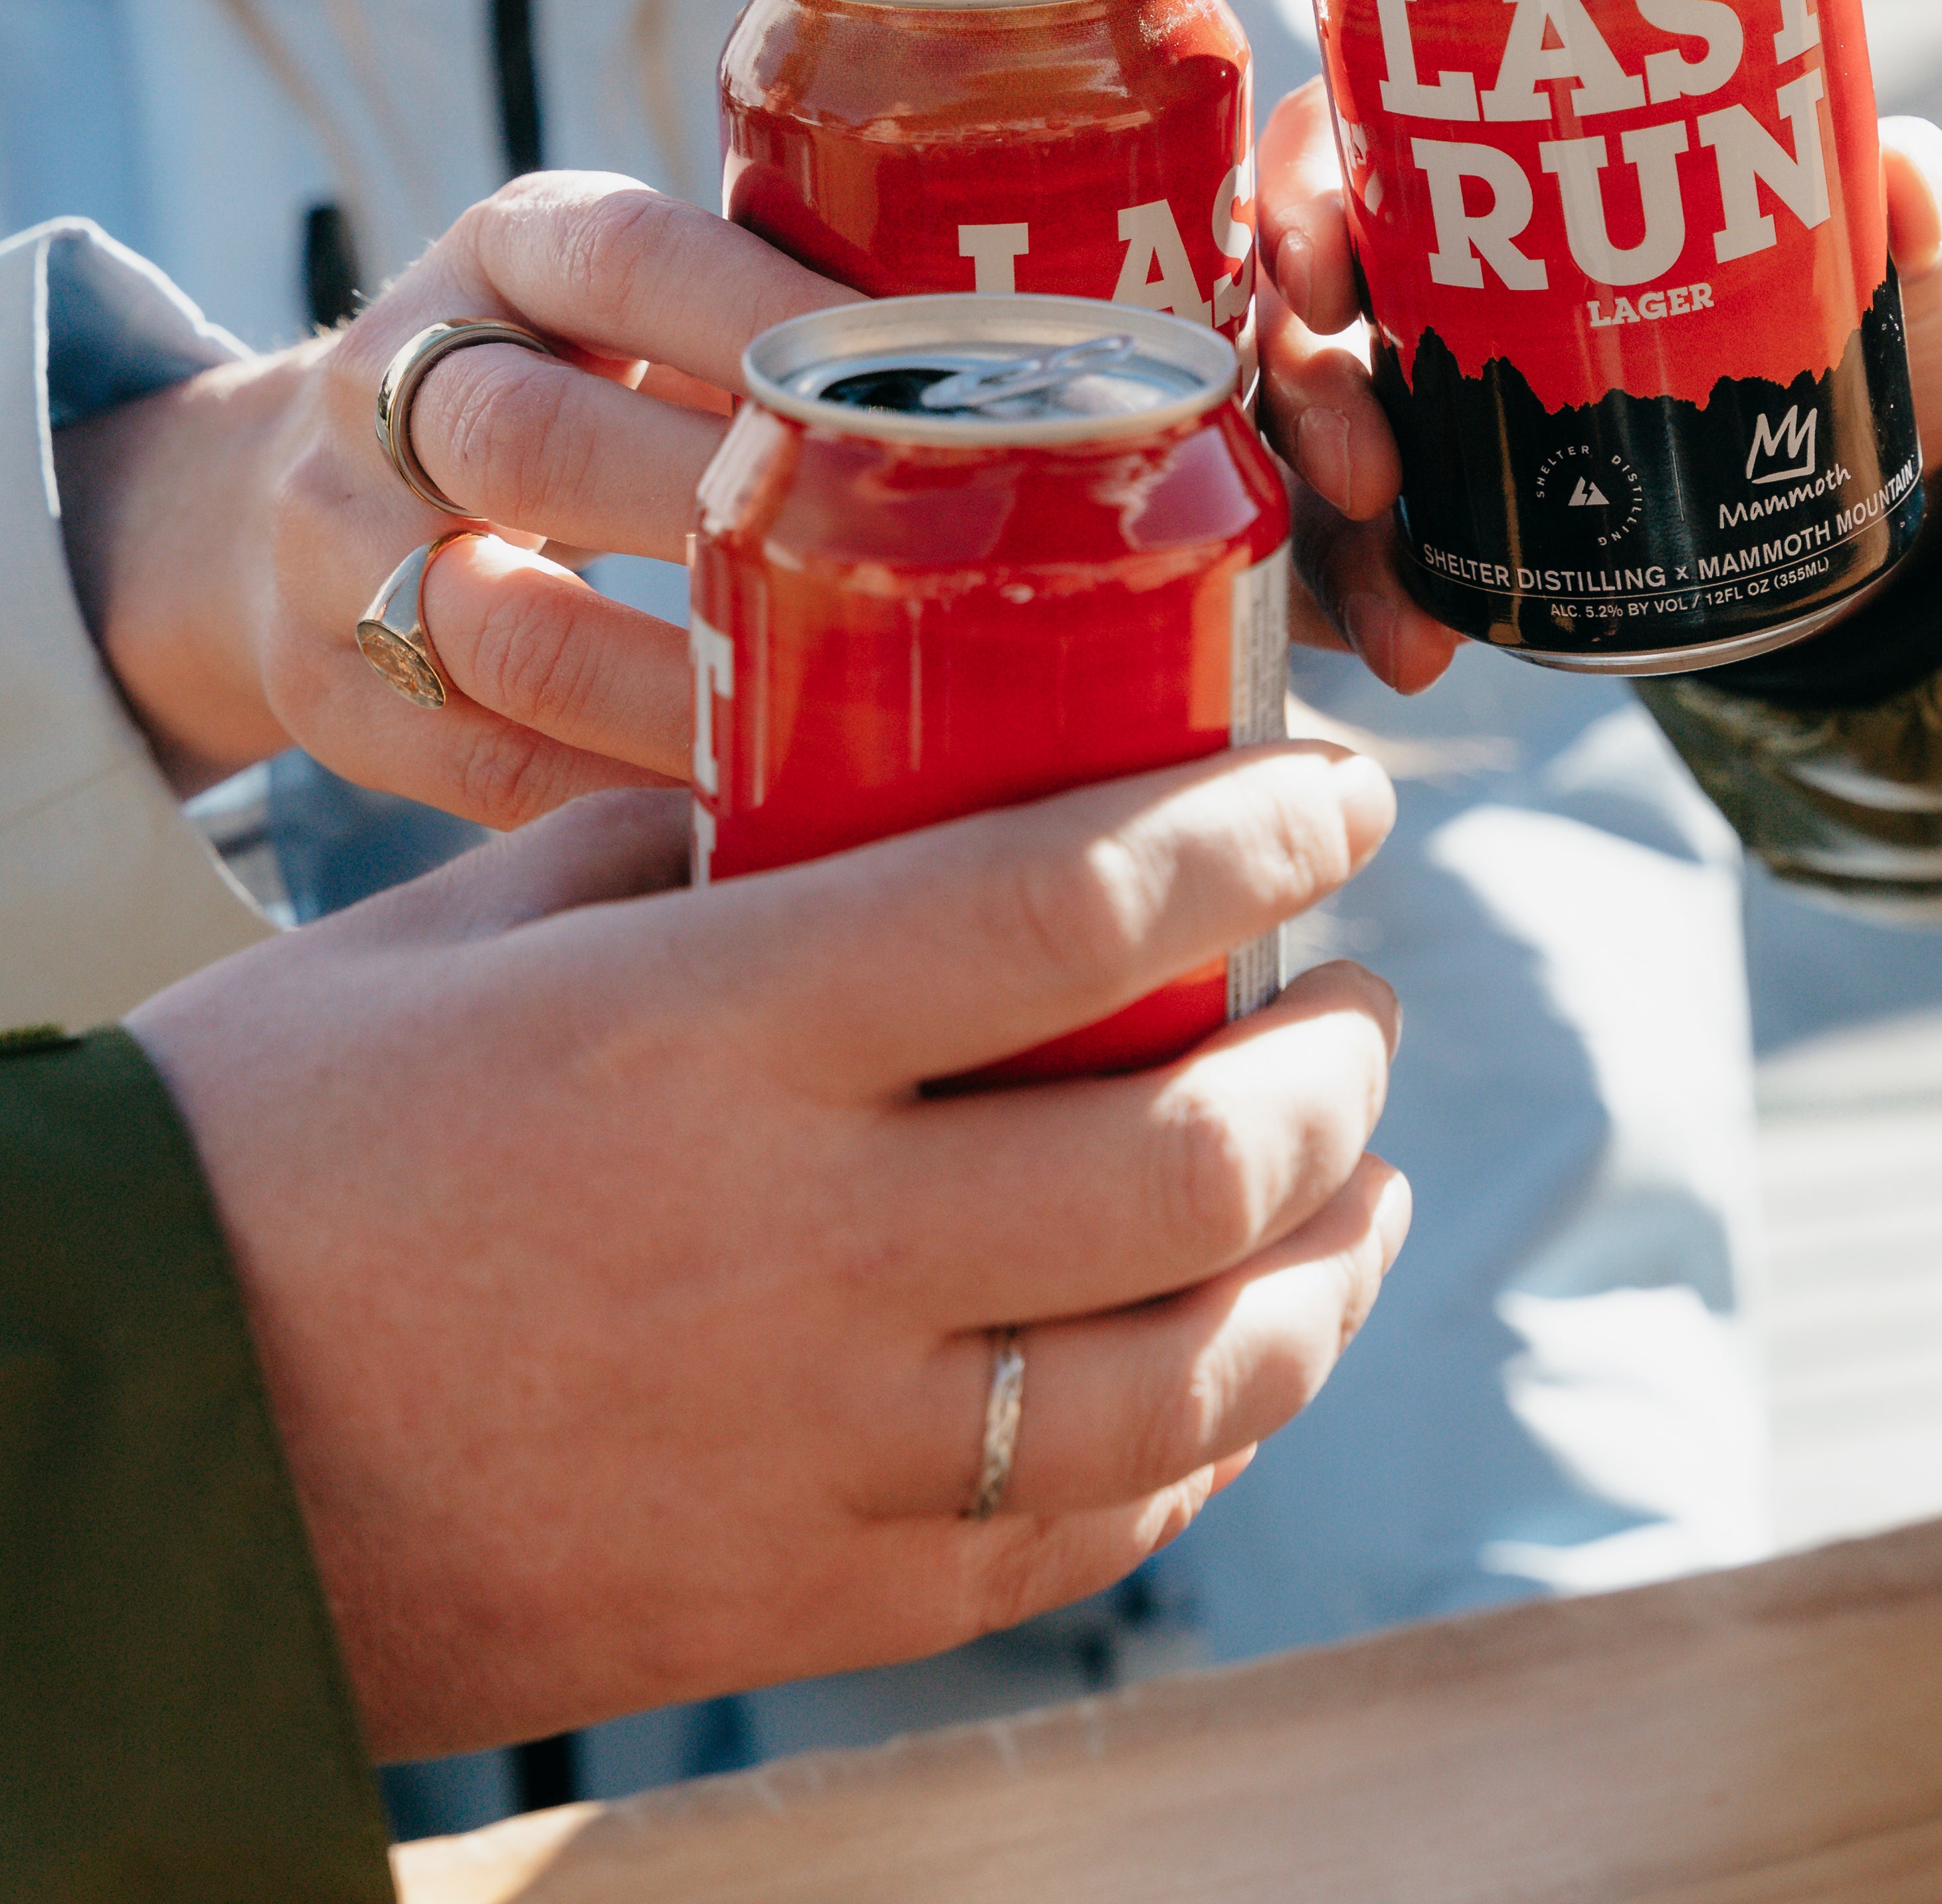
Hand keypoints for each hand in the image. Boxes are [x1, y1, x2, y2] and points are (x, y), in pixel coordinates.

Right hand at [55, 172, 849, 817]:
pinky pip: (490, 767)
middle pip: (530, 444)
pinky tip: (754, 824)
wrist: (291, 483)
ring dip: (684, 696)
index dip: (762, 315)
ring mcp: (334, 549)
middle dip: (719, 512)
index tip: (911, 380)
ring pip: (505, 631)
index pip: (623, 260)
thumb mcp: (634, 307)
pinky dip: (628, 803)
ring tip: (845, 731)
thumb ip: (775, 321)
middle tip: (897, 570)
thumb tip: (1021, 385)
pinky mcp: (329, 696)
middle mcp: (385, 388)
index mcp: (499, 254)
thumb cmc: (565, 384)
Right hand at [129, 743, 1406, 1759]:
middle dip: (1335, 1054)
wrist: (128, 1443)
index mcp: (712, 1032)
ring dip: (1328, 1257)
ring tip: (1359, 1174)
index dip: (1258, 827)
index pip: (1078, 898)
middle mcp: (799, 1247)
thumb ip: (693, 854)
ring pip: (1196, 1373)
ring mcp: (816, 1450)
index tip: (1339, 790)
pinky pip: (1087, 1534)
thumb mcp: (469, 929)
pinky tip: (1231, 1351)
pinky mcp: (808, 1605)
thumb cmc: (280, 1138)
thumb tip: (873, 800)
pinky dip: (1205, 1433)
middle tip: (1357, 984)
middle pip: (1194, 1150)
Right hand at [1257, 82, 1941, 680]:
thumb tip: (1911, 189)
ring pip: (1301, 454)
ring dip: (1324, 539)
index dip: (1299, 201)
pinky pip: (1353, 558)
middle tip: (1370, 477)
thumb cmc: (1841, 292)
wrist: (1871, 444)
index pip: (1341, 149)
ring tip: (1406, 625)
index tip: (1325, 274)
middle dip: (1305, 397)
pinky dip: (1363, 609)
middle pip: (1294, 316)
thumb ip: (1904, 201)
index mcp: (1480, 172)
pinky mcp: (1444, 515)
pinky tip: (1415, 656)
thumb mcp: (1881, 244)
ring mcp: (1418, 405)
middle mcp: (1418, 282)